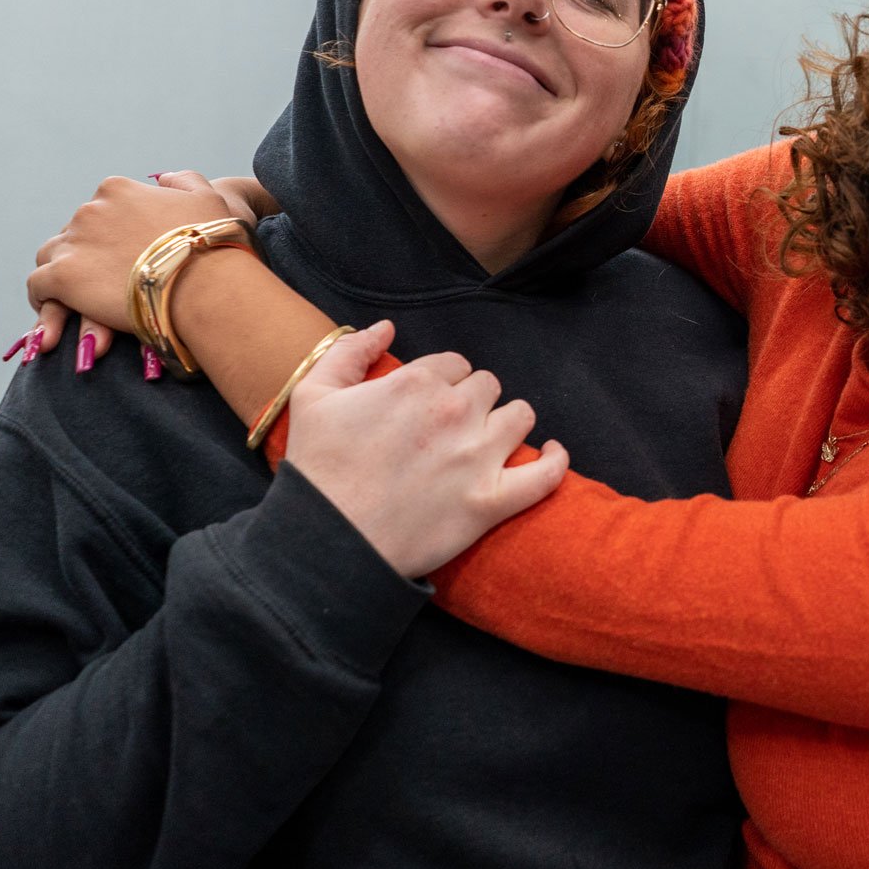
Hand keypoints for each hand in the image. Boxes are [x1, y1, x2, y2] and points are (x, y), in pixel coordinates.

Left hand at [19, 172, 240, 368]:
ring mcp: (74, 243)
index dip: (109, 234)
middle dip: (87, 254)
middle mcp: (90, 210)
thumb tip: (164, 178)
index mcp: (118, 191)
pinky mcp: (63, 277)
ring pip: (50, 255)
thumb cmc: (213, 244)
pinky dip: (43, 298)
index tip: (122, 254)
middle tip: (104, 281)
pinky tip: (57, 310)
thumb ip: (183, 181)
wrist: (207, 284)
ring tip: (76, 296)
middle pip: (74, 232)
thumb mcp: (207, 198)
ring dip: (61, 273)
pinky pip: (38, 286)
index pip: (99, 209)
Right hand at [283, 322, 569, 578]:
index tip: (430, 404)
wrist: (326, 540)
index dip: (444, 381)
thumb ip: (350, 352)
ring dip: (509, 422)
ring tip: (492, 438)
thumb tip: (385, 327)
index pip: (454, 365)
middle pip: (487, 387)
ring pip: (520, 416)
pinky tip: (553, 454)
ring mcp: (477, 457)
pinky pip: (545, 475)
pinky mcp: (491, 501)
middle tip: (452, 426)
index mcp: (417, 382)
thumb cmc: (316, 469)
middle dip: (474, 401)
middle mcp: (454, 411)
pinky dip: (555, 462)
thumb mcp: (313, 395)